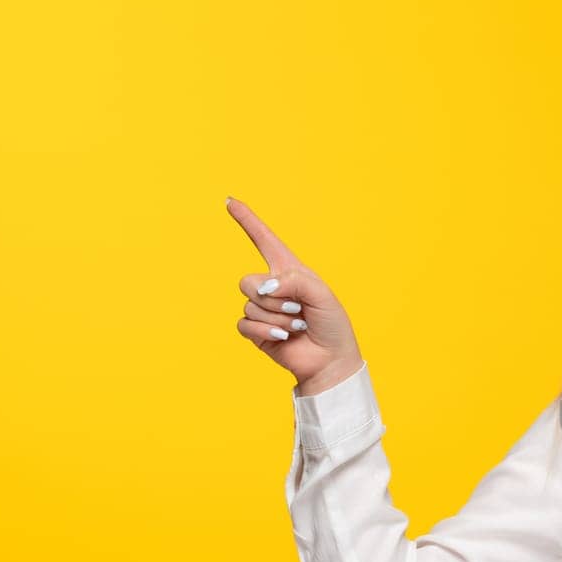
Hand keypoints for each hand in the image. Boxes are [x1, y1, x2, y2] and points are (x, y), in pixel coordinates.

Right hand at [229, 196, 363, 391]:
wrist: (330, 359)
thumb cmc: (331, 324)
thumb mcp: (322, 294)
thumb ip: (294, 281)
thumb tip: (263, 288)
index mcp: (288, 271)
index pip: (264, 240)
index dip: (248, 221)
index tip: (230, 201)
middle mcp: (271, 287)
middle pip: (247, 281)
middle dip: (275, 298)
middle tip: (299, 310)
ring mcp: (261, 309)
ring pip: (250, 305)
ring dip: (278, 318)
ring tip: (298, 325)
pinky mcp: (255, 330)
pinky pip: (245, 324)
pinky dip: (266, 331)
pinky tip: (284, 337)